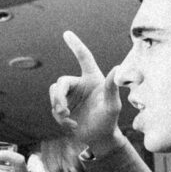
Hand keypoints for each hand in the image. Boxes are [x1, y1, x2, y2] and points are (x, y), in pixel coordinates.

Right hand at [50, 30, 126, 152]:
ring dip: (57, 107)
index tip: (66, 33)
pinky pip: (53, 108)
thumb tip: (117, 68)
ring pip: (53, 94)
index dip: (75, 44)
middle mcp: (79, 84)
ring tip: (67, 118)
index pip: (83, 57)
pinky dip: (60, 119)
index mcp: (92, 78)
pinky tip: (72, 126)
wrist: (99, 138)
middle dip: (59, 97)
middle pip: (61, 82)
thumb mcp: (112, 105)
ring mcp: (70, 96)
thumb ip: (111, 87)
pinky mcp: (62, 108)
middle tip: (62, 111)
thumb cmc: (109, 120)